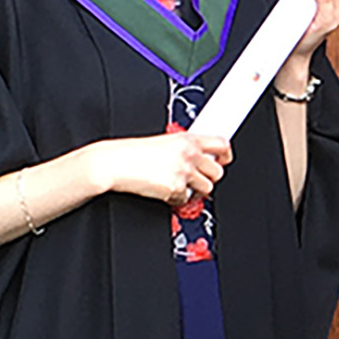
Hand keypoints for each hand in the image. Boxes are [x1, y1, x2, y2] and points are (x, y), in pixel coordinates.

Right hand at [102, 130, 230, 204]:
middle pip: (218, 171)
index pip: (221, 144)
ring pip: (206, 188)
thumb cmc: (132, 153)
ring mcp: (183, 172)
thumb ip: (184, 149)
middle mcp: (188, 154)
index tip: (224, 159)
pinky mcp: (175, 189)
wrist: (113, 163)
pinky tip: (163, 189)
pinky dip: (176, 198)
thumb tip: (199, 158)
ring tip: (178, 184)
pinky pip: (185, 199)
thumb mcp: (162, 143)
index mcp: (186, 139)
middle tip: (195, 178)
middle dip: (208, 177)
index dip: (225, 155)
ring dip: (195, 190)